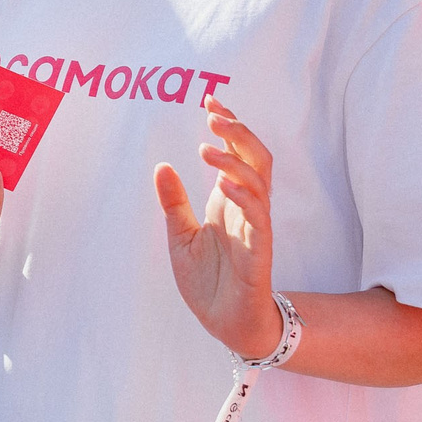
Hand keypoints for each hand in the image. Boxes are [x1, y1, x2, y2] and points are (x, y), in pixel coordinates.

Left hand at [153, 96, 282, 358]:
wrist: (224, 323)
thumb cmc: (208, 282)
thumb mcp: (180, 236)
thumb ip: (174, 202)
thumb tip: (162, 165)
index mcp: (229, 200)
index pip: (237, 152)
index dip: (228, 124)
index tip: (209, 99)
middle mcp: (246, 207)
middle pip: (256, 157)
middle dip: (239, 131)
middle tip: (214, 113)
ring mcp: (255, 226)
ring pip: (259, 180)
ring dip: (235, 159)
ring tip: (208, 147)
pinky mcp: (259, 250)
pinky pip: (258, 216)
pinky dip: (244, 195)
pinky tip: (224, 183)